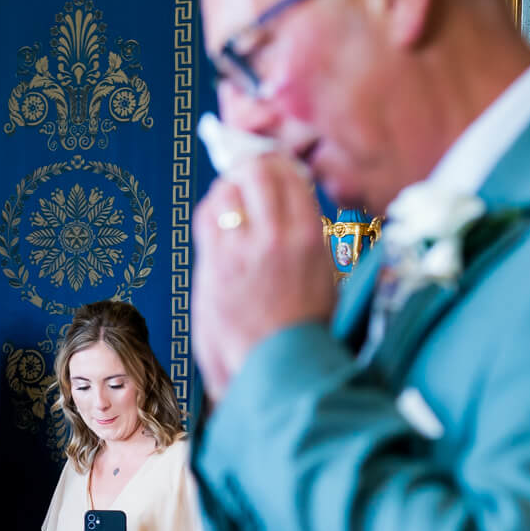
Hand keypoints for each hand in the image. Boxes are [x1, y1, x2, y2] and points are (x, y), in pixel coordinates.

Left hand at [191, 154, 339, 402]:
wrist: (276, 366)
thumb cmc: (301, 326)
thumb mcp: (322, 275)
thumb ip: (305, 236)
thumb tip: (290, 202)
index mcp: (310, 237)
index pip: (290, 177)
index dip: (276, 165)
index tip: (271, 165)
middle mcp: (277, 237)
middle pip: (258, 173)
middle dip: (250, 168)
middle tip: (245, 174)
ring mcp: (242, 250)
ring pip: (227, 191)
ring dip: (227, 189)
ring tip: (230, 199)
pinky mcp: (215, 266)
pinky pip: (206, 218)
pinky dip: (210, 210)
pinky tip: (215, 218)